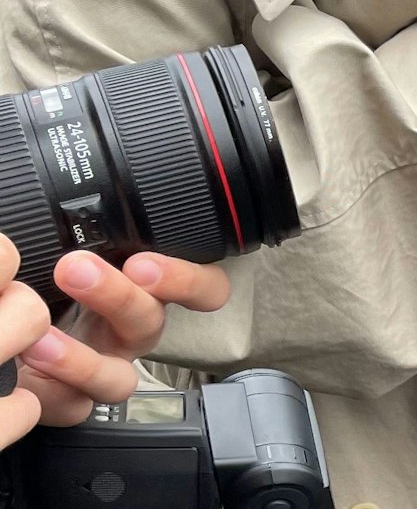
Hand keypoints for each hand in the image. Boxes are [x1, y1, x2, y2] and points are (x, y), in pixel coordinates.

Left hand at [0, 240, 230, 443]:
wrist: (13, 329)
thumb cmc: (44, 284)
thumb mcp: (70, 251)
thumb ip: (81, 240)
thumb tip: (65, 210)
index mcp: (143, 289)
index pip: (199, 287)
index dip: (187, 279)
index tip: (143, 262)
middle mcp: (129, 331)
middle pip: (152, 321)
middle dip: (118, 296)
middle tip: (77, 270)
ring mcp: (103, 369)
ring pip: (120, 378)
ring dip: (82, 359)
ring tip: (39, 337)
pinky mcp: (68, 402)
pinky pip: (74, 406)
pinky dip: (48, 388)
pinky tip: (25, 363)